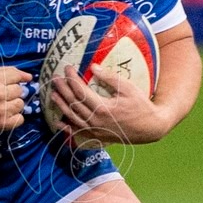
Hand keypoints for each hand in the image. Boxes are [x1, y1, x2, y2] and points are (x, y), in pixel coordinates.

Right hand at [0, 67, 31, 131]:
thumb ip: (7, 71)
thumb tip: (29, 77)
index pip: (18, 76)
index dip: (13, 80)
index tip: (6, 84)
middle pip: (20, 91)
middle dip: (11, 92)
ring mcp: (1, 110)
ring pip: (21, 105)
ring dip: (13, 105)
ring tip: (1, 105)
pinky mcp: (1, 124)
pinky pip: (20, 120)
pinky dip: (14, 118)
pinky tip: (4, 115)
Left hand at [47, 67, 167, 146]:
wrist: (150, 128)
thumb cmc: (141, 106)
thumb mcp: (128, 88)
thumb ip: (109, 78)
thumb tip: (93, 67)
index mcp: (102, 108)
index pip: (81, 91)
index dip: (72, 78)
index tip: (67, 68)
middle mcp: (95, 121)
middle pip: (73, 103)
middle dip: (63, 89)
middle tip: (55, 78)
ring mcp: (95, 130)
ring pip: (72, 117)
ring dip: (61, 105)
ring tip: (52, 94)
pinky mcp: (97, 136)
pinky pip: (78, 132)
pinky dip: (67, 127)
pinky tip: (58, 121)